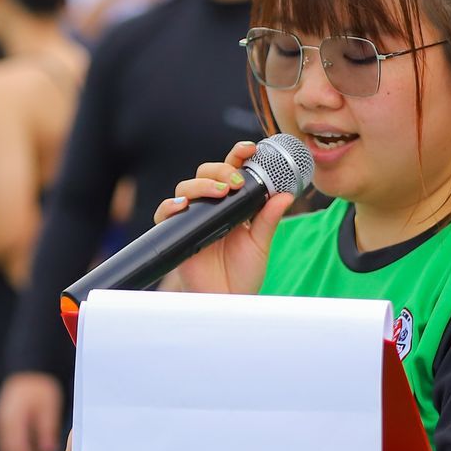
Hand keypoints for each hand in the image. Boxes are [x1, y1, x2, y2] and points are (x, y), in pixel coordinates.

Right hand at [0, 372, 62, 450]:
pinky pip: (6, 441)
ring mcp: (0, 421)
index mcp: (13, 417)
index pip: (16, 446)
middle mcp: (2, 421)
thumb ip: (47, 430)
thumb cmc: (41, 388)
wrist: (29, 371)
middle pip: (7, 450)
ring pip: (5, 447)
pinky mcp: (3, 421)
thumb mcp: (49, 407)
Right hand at [153, 141, 292, 296]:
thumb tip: (285, 194)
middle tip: (236, 182)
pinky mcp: (176, 234)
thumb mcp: (260, 243)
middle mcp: (210, 208)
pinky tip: (183, 205)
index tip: (249, 149)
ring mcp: (192, 219)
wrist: (228, 301)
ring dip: (202, 185)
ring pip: (186, 187)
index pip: (230, 172)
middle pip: (206, 174)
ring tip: (221, 193)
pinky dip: (171, 205)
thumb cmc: (243, 274)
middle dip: (220, 170)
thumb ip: (269, 218)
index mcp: (231, 205)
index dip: (236, 156)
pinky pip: (165, 213)